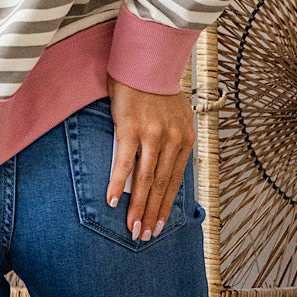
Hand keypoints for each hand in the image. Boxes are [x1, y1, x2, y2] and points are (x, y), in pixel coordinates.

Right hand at [104, 72, 195, 241]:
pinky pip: (123, 162)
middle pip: (161, 186)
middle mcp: (172, 140)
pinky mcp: (131, 128)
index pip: (174, 181)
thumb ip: (171, 142)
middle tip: (144, 235)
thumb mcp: (174, 116)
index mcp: (185, 139)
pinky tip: (112, 200)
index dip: (165, 206)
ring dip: (138, 206)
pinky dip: (117, 183)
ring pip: (145, 180)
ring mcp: (152, 135)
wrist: (144, 61)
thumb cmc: (155, 89)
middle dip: (152, 213)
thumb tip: (161, 169)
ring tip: (132, 227)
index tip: (157, 225)